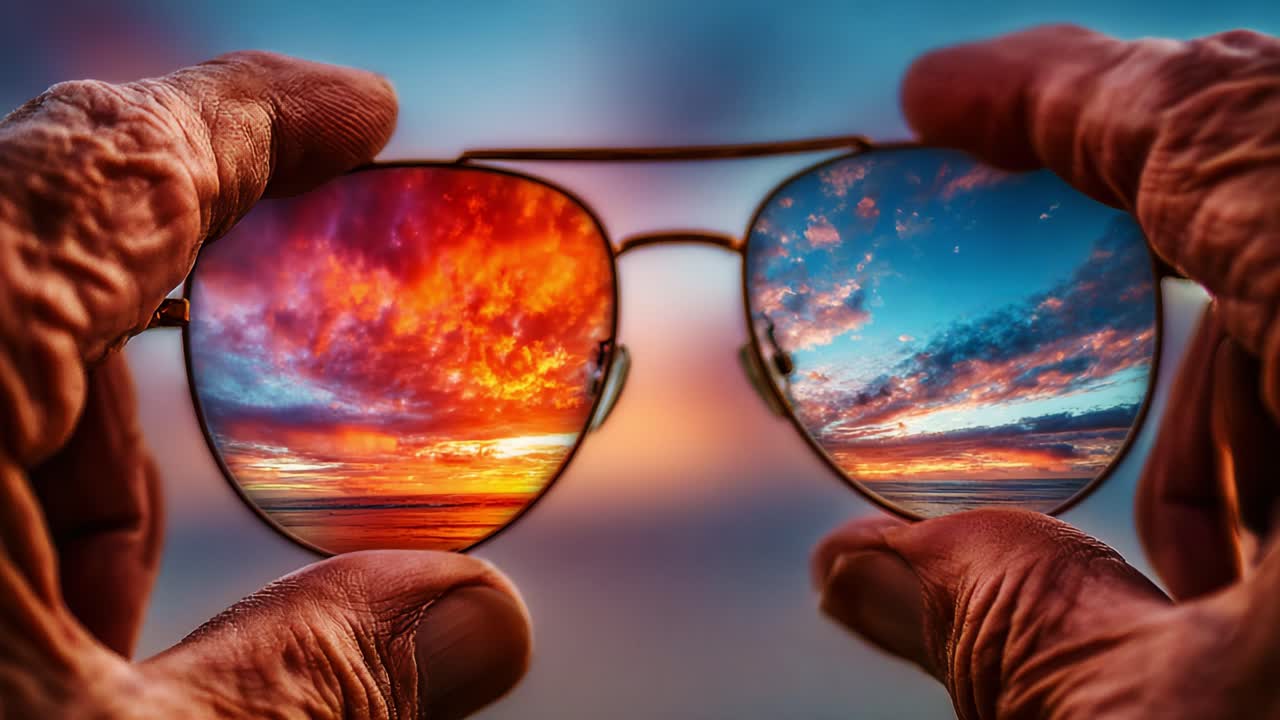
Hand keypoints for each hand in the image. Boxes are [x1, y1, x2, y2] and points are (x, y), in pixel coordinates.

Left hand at [0, 53, 529, 718]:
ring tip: (113, 620)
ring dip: (73, 458)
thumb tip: (483, 622)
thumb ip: (313, 678)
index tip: (362, 113)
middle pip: (33, 253)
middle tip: (281, 396)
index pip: (111, 165)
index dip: (258, 119)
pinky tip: (33, 632)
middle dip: (173, 337)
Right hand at [814, 26, 1279, 718]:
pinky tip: (1259, 572)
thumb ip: (1014, 628)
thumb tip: (863, 572)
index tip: (939, 95)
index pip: (1216, 127)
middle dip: (1139, 236)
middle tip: (1023, 277)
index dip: (1056, 91)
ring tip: (1178, 557)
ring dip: (1234, 399)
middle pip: (1270, 186)